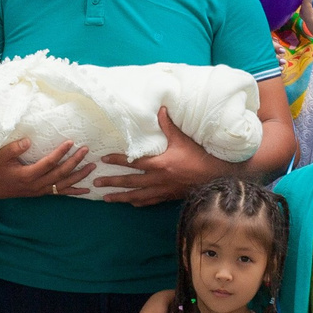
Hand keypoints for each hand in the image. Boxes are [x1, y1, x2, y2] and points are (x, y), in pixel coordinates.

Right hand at [0, 135, 95, 199]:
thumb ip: (14, 149)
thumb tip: (29, 140)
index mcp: (27, 175)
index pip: (49, 163)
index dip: (61, 152)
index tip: (71, 142)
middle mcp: (36, 185)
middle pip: (60, 173)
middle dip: (75, 161)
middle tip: (86, 150)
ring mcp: (39, 191)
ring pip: (63, 184)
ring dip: (79, 176)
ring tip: (92, 166)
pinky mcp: (40, 193)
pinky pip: (60, 193)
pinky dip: (74, 192)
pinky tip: (86, 190)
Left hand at [97, 107, 227, 207]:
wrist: (215, 177)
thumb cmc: (199, 157)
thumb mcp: (183, 139)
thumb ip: (169, 126)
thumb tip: (160, 109)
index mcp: (160, 164)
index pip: (134, 162)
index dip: (118, 161)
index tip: (104, 160)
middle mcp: (158, 180)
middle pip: (130, 182)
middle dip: (112, 183)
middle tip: (96, 183)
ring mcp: (163, 190)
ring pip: (137, 196)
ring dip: (120, 197)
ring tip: (106, 199)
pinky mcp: (169, 197)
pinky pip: (150, 201)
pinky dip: (139, 202)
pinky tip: (131, 203)